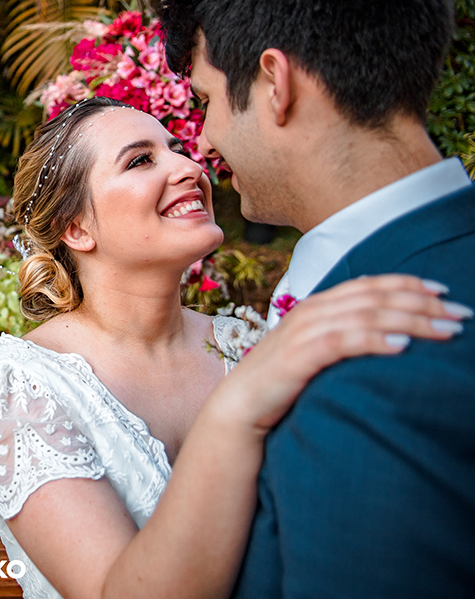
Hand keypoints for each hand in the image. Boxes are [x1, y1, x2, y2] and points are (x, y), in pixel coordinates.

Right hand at [211, 275, 469, 437]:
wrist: (239, 409)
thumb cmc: (282, 384)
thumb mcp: (315, 352)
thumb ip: (343, 336)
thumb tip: (388, 333)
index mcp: (317, 305)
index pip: (370, 284)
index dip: (409, 283)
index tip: (446, 291)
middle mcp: (311, 311)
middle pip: (375, 296)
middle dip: (423, 302)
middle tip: (461, 313)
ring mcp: (303, 332)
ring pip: (366, 314)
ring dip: (411, 319)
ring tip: (446, 329)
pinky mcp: (299, 356)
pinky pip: (343, 340)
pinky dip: (375, 339)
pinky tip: (403, 346)